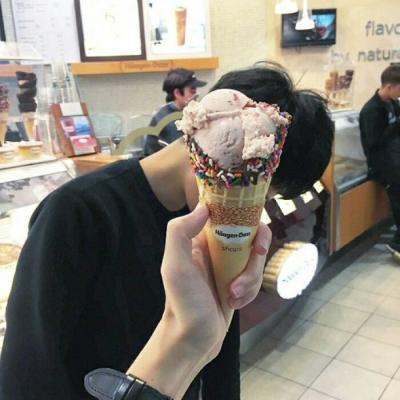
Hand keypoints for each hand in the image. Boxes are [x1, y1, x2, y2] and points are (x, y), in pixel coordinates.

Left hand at [128, 207, 270, 398]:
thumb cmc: (183, 302)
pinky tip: (235, 303)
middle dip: (255, 255)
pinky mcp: (239, 282)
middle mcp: (216, 248)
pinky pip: (256, 278)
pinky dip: (250, 291)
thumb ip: (180, 231)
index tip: (254, 233)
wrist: (192, 340)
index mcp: (200, 238)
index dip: (245, 216)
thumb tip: (205, 208)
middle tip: (255, 262)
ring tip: (233, 295)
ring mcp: (229, 266)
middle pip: (250, 236)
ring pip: (256, 260)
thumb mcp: (175, 265)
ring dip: (250, 279)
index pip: (227, 213)